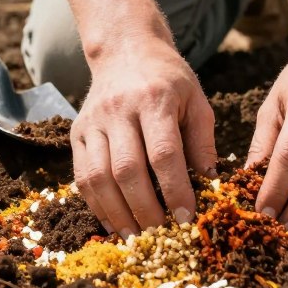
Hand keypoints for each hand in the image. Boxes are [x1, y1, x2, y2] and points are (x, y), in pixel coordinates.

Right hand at [71, 38, 217, 235]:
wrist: (125, 50)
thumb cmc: (168, 79)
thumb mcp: (196, 100)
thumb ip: (202, 142)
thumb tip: (210, 185)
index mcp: (154, 99)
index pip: (164, 153)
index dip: (175, 190)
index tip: (187, 218)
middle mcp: (118, 110)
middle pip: (127, 169)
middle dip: (144, 209)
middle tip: (161, 235)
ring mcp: (93, 122)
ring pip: (98, 177)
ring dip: (117, 214)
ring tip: (136, 237)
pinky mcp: (77, 132)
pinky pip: (81, 176)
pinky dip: (96, 205)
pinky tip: (113, 222)